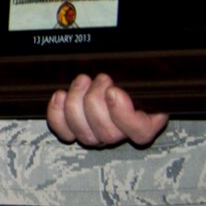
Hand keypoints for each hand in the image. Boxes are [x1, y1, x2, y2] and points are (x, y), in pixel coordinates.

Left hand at [46, 73, 169, 148]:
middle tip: (99, 79)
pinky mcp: (76, 132)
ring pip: (85, 135)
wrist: (108, 77)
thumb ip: (144, 76)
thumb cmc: (130, 74)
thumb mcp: (142, 72)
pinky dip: (58, 115)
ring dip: (77, 103)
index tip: (113, 91)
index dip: (123, 113)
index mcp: (147, 121)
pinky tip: (61, 96)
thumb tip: (146, 69)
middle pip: (108, 134)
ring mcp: (98, 136)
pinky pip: (65, 133)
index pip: (140, 131)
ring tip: (82, 81)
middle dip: (96, 100)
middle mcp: (122, 134)